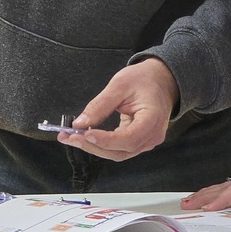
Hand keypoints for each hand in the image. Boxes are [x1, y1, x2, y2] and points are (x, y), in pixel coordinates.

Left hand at [57, 58, 177, 160]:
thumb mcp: (120, 85)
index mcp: (152, 120)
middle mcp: (152, 136)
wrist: (162, 79)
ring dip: (93, 147)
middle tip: (68, 136)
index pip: (128, 139)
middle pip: (120, 151)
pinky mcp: (139, 141)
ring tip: (71, 137)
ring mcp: (146, 141)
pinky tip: (84, 136)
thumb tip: (79, 123)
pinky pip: (119, 148)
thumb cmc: (145, 79)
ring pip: (117, 153)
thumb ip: (100, 105)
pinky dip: (101, 144)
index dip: (105, 140)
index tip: (84, 134)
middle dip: (92, 146)